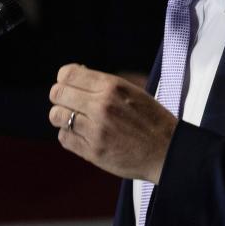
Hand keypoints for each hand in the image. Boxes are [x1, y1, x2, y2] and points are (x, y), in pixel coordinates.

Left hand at [49, 63, 176, 183]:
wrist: (168, 152)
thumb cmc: (150, 120)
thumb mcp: (131, 91)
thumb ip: (101, 83)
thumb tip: (74, 73)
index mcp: (111, 86)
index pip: (67, 74)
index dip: (64, 79)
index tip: (69, 85)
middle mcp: (101, 106)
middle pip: (57, 93)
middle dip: (60, 97)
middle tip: (70, 103)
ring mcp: (95, 130)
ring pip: (56, 116)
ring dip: (62, 117)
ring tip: (76, 120)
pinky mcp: (92, 151)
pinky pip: (64, 138)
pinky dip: (68, 135)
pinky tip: (81, 135)